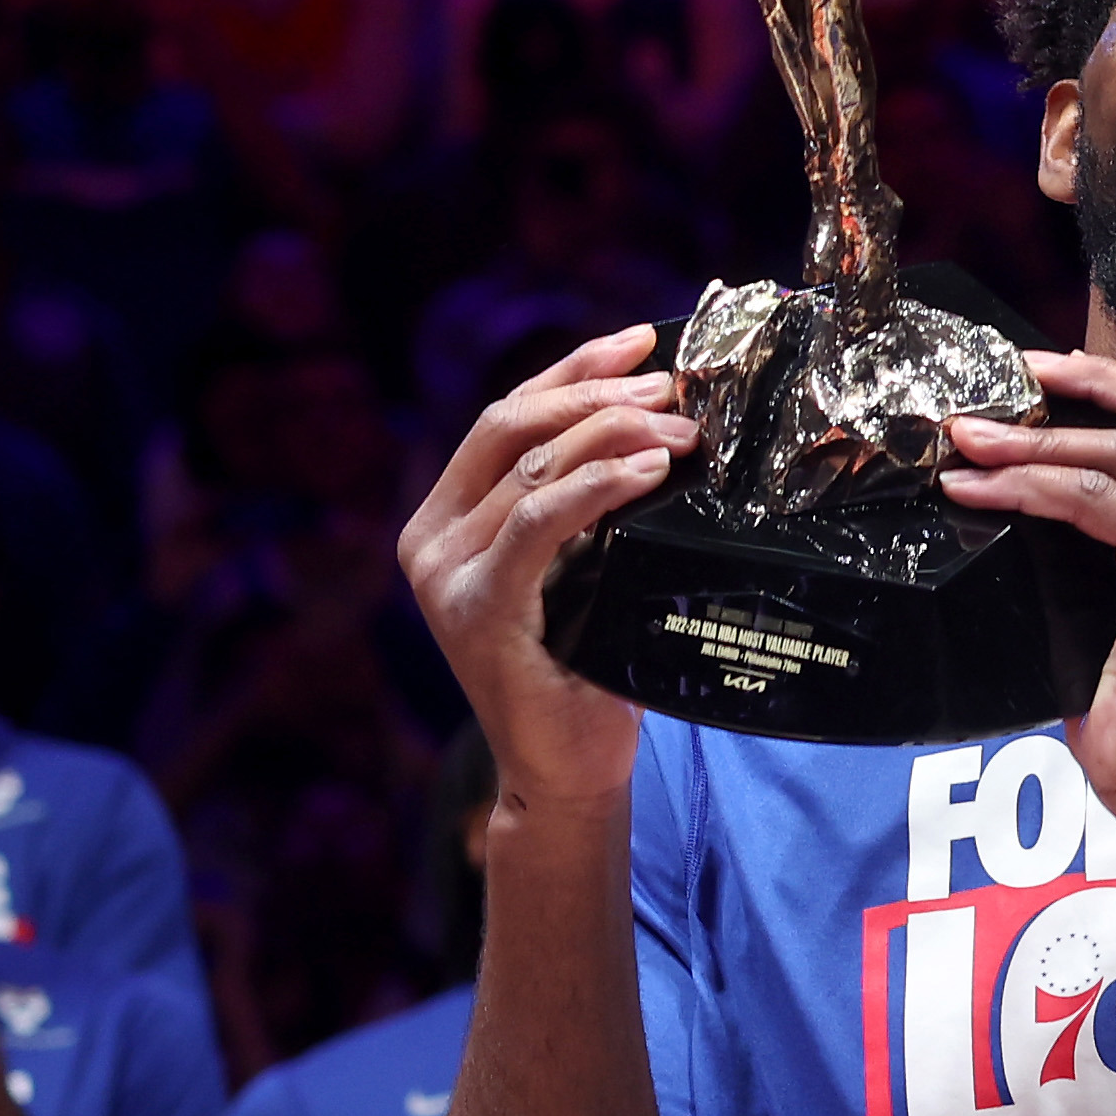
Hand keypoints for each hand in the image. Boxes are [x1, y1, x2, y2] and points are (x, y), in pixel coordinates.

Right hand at [396, 329, 695, 806]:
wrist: (565, 772)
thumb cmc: (585, 667)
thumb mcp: (580, 565)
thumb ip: (582, 502)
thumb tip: (658, 415)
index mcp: (446, 519)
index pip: (506, 416)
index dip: (573, 369)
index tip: (641, 343)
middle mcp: (433, 540)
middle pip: (511, 425)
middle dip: (598, 396)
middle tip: (674, 393)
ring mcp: (447, 577)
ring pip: (530, 468)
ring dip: (614, 436)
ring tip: (682, 431)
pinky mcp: (479, 611)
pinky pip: (537, 525)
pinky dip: (596, 488)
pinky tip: (647, 473)